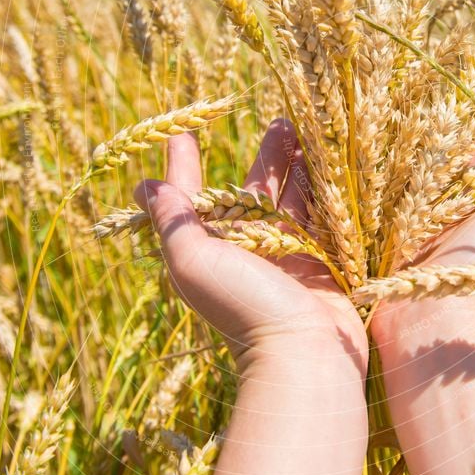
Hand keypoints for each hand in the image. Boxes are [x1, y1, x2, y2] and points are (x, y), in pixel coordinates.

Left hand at [134, 119, 366, 373]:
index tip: (181, 132)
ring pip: (291, 196)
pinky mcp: (319, 261)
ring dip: (297, 163)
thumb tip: (145, 187)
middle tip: (279, 120)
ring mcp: (285, 254)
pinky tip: (329, 163)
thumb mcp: (194, 261)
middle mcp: (246, 249)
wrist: (306, 354)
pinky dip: (322, 187)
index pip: (193, 196)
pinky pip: (320, 214)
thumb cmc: (243, 306)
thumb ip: (173, 222)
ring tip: (307, 132)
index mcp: (210, 248)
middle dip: (265, 155)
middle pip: (252, 190)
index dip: (184, 164)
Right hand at [372, 148, 474, 340]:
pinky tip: (375, 187)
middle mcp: (462, 236)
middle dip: (439, 165)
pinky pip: (392, 228)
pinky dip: (386, 210)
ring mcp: (429, 248)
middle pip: (450, 192)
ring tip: (397, 151)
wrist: (439, 317)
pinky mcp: (398, 259)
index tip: (463, 132)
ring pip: (420, 207)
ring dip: (410, 184)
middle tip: (422, 133)